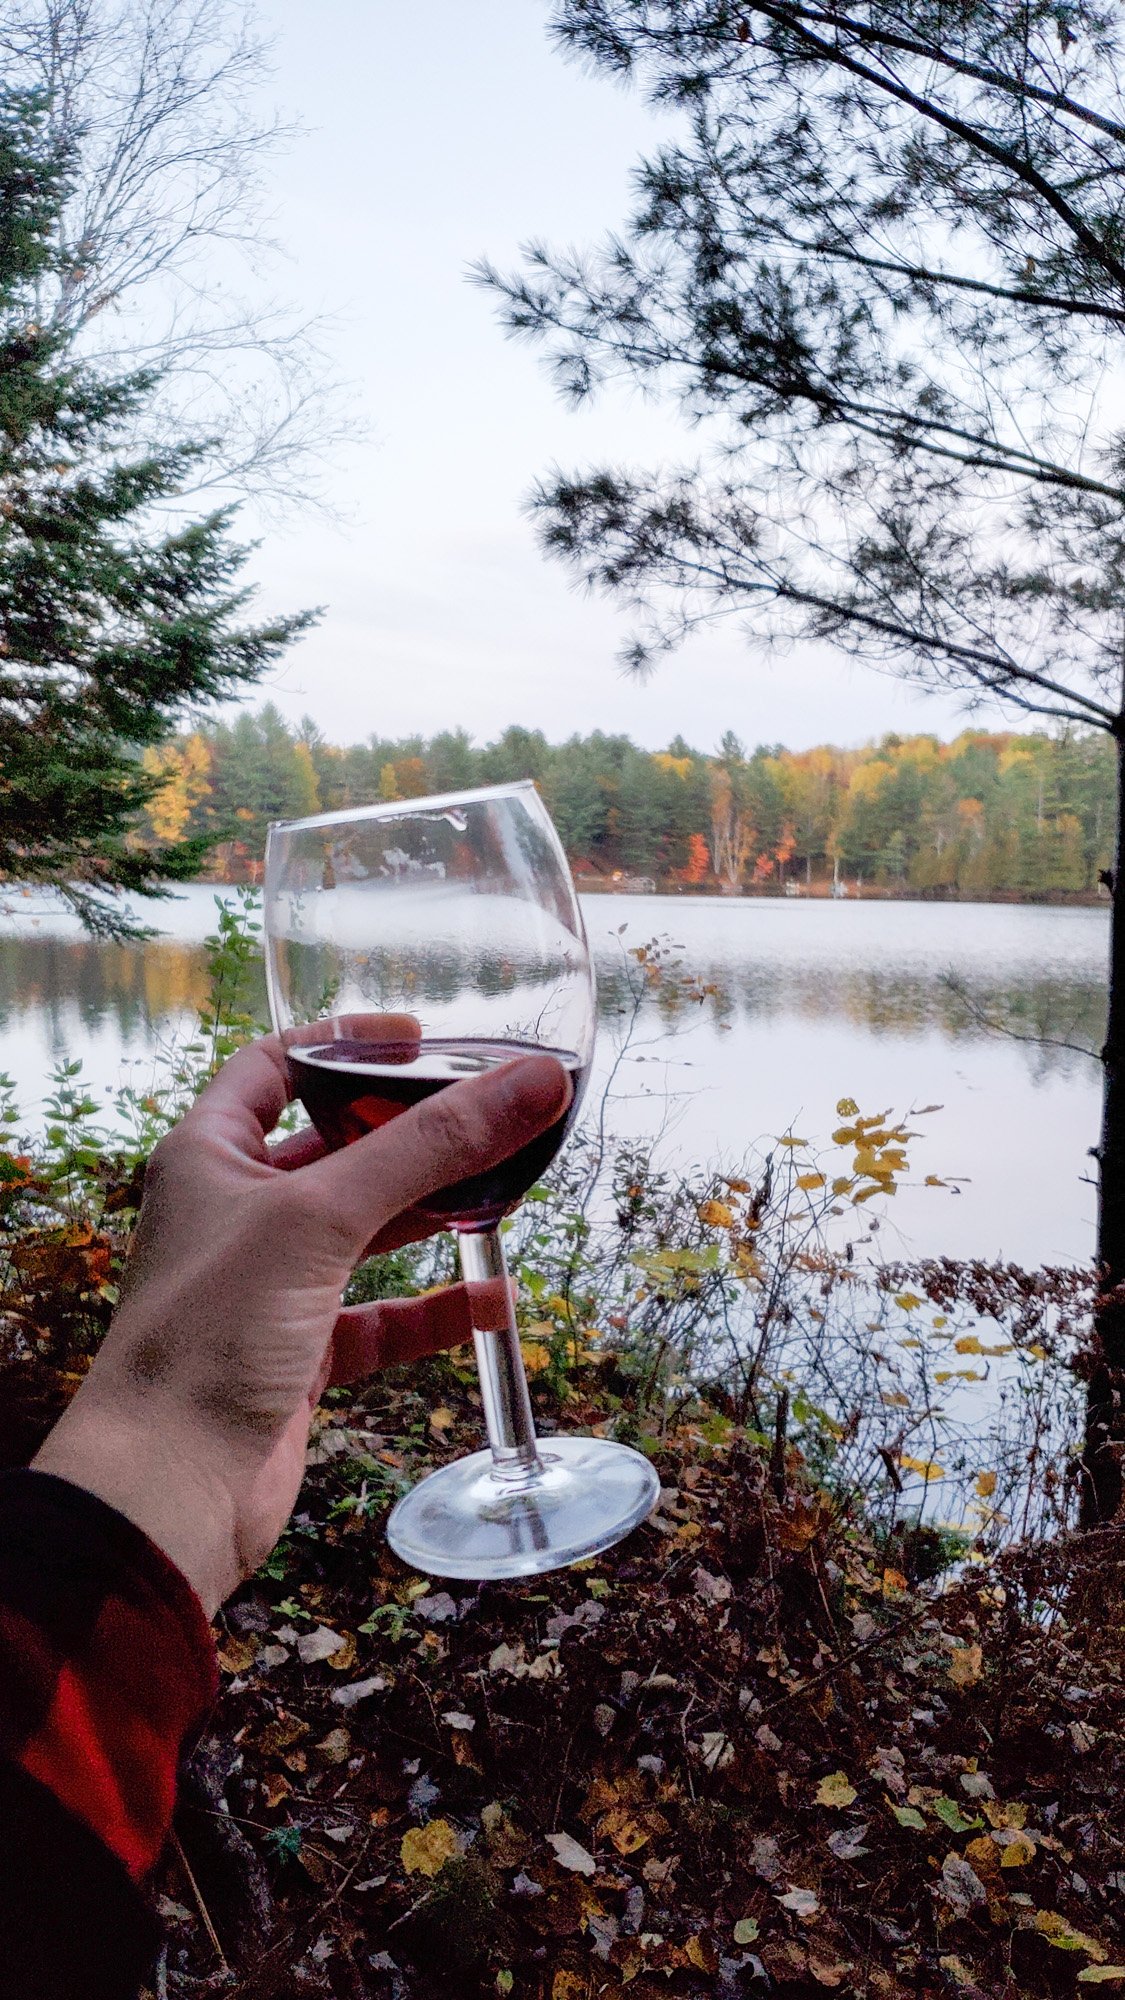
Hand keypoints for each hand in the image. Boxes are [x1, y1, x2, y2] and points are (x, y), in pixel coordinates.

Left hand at [33, 1023, 570, 1614]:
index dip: (343, 1046)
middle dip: (410, 1137)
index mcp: (208, 1156)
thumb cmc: (209, 1336)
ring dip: (431, 1217)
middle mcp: (234, 1215)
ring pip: (364, 1233)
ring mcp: (267, 1287)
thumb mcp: (323, 1218)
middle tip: (485, 1119)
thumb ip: (430, 1147)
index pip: (273, 1068)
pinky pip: (378, 1319)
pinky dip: (431, 1308)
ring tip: (506, 1193)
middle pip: (334, 1151)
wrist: (169, 1488)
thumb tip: (531, 1084)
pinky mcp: (297, 1355)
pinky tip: (489, 1300)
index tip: (421, 1040)